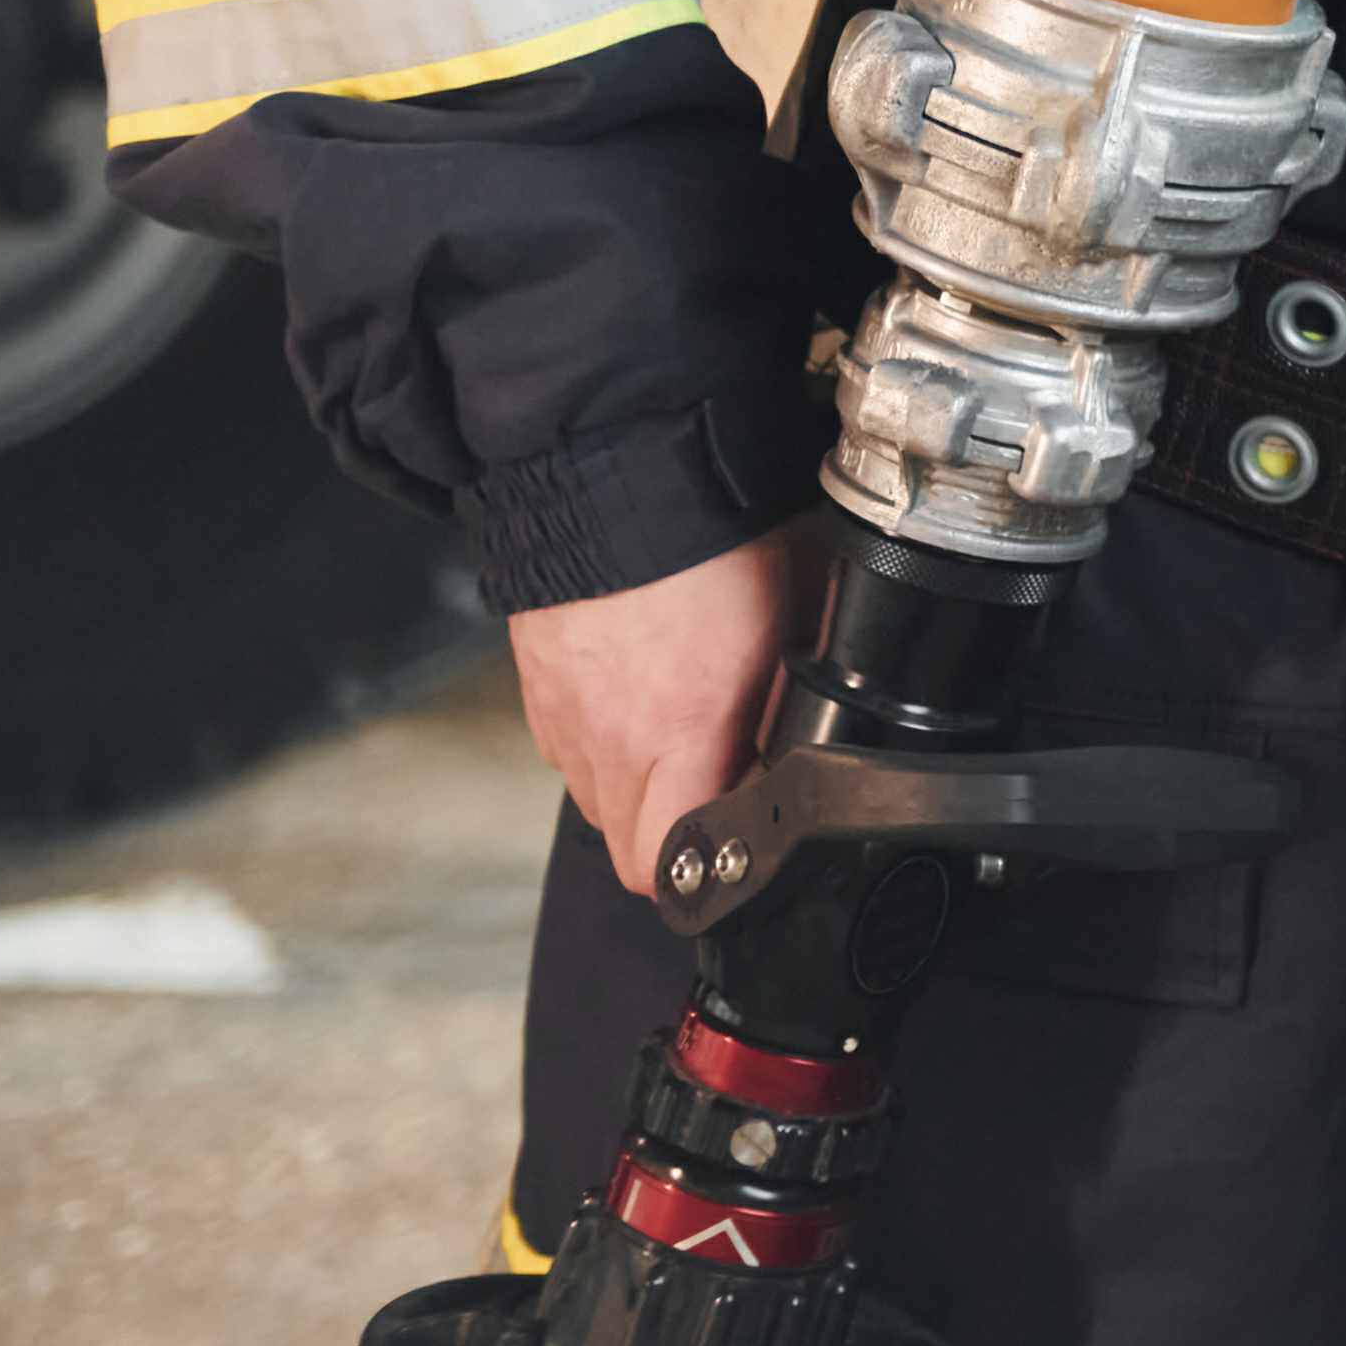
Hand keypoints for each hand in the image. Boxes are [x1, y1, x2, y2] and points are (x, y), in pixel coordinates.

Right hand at [510, 522, 815, 898]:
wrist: (614, 476)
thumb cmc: (710, 539)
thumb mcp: (790, 617)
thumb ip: (792, 692)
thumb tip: (809, 731)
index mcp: (678, 731)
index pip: (663, 864)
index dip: (705, 869)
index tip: (741, 839)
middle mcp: (609, 742)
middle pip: (627, 847)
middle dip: (677, 834)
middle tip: (724, 783)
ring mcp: (563, 720)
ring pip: (598, 801)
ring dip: (641, 790)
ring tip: (684, 736)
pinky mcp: (537, 692)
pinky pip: (570, 751)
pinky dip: (604, 744)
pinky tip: (641, 697)